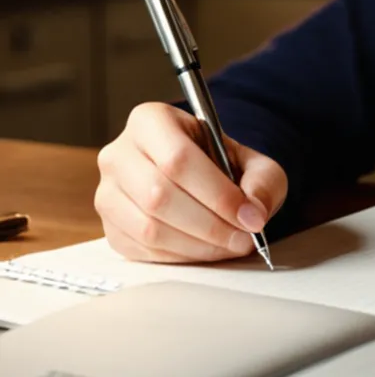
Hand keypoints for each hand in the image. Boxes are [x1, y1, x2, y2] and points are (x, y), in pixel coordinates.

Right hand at [94, 101, 287, 263]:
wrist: (201, 179)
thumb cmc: (223, 166)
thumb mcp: (255, 163)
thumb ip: (263, 182)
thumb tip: (253, 214)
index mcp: (151, 120)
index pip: (178, 159)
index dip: (217, 193)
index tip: (249, 216)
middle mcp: (119, 153)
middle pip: (159, 195)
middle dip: (210, 224)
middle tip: (243, 237)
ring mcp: (108, 192)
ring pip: (148, 227)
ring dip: (197, 245)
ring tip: (230, 245)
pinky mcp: (109, 226)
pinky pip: (141, 249)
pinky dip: (180, 256)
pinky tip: (205, 249)